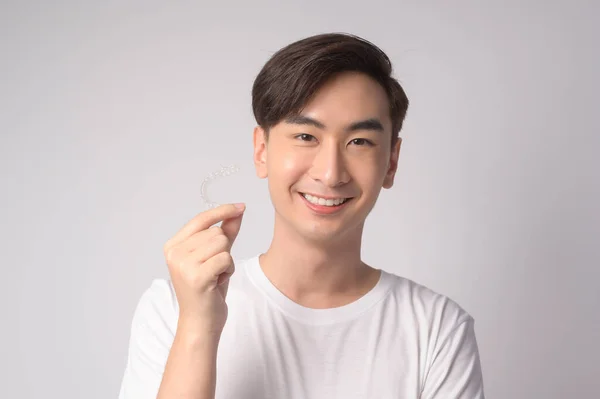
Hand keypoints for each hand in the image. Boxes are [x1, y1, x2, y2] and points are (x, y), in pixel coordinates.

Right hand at [163, 203, 245, 336]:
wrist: (201, 323)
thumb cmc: (208, 290)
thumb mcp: (216, 257)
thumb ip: (226, 232)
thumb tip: (238, 211)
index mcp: (173, 245)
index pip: (201, 219)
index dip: (222, 211)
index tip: (241, 206)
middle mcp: (174, 253)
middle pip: (216, 233)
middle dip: (224, 250)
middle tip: (214, 270)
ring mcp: (183, 265)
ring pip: (222, 244)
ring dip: (227, 261)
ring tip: (216, 276)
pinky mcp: (196, 277)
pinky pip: (226, 258)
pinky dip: (228, 270)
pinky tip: (218, 283)